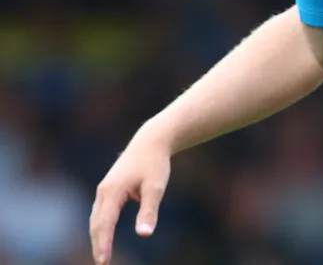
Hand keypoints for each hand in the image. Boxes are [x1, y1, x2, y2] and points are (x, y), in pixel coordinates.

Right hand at [90, 128, 173, 264]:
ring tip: (102, 257)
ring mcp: (104, 190)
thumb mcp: (156, 187)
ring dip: (97, 237)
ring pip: (96, 219)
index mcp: (112, 191)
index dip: (103, 244)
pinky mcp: (108, 190)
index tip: (103, 262)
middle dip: (98, 245)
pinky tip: (103, 239)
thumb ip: (149, 211)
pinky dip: (100, 227)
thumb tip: (144, 235)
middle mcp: (103, 191)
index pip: (105, 223)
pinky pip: (100, 213)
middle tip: (102, 264)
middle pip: (96, 223)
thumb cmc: (155, 164)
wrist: (151, 141)